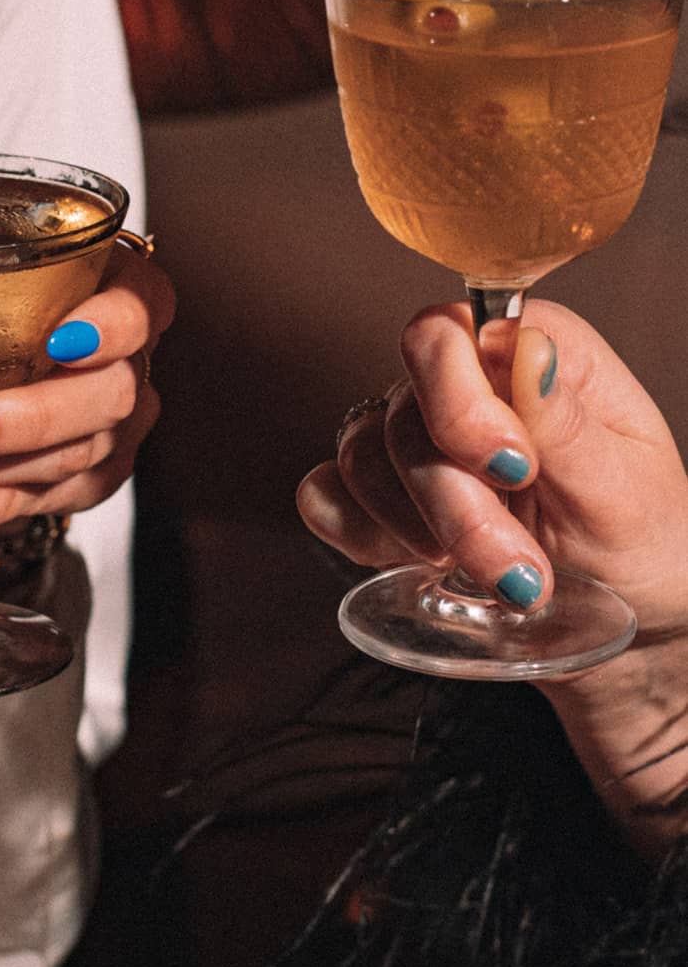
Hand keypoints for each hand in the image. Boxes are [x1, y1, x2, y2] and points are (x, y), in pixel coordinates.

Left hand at [0, 240, 175, 533]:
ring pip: (78, 456)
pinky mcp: (97, 473)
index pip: (139, 307)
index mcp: (122, 291)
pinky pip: (57, 499)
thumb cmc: (3, 295)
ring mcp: (121, 423)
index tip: (58, 343)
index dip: (107, 327)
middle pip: (106, 396)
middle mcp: (133, 361)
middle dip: (23, 418)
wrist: (6, 347)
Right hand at [298, 299, 687, 849]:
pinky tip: (419, 564)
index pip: (445, 335)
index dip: (458, 399)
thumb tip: (523, 346)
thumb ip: (567, 422)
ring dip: (418, 531)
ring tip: (498, 583)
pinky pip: (323, 496)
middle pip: (403, 415)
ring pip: (360, 458)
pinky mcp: (378, 498)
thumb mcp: (628, 493)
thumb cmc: (645, 548)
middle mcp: (462, 387)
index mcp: (531, 358)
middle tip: (521, 573)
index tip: (510, 468)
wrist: (624, 631)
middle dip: (455, 504)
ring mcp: (411, 441)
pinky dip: (361, 534)